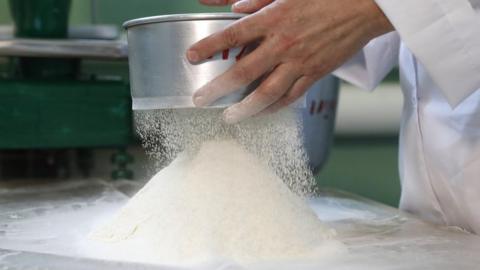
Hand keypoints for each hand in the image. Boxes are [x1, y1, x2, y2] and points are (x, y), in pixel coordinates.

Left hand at [188, 0, 393, 123]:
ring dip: (245, 109)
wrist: (364, 7)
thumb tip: (234, 8)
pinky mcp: (315, 74)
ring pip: (267, 93)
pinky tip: (260, 113)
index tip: (191, 57)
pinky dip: (273, 108)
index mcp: (274, 19)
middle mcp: (283, 44)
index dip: (208, 47)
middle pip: (244, 72)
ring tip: (228, 117)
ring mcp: (300, 63)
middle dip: (218, 89)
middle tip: (200, 101)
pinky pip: (290, 97)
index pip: (232, 36)